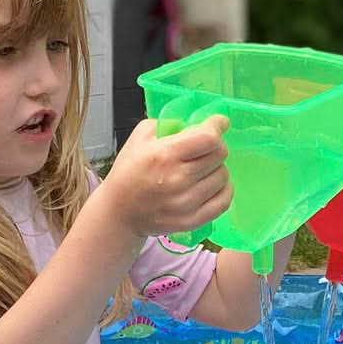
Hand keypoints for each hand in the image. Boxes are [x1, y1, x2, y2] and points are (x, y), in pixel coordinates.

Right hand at [100, 116, 232, 238]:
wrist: (119, 211)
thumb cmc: (129, 171)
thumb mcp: (139, 137)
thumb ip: (168, 125)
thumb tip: (196, 123)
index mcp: (165, 154)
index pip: (209, 138)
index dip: (217, 126)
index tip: (218, 124)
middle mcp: (178, 179)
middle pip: (219, 155)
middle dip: (215, 147)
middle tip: (205, 149)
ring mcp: (186, 203)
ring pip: (223, 177)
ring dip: (216, 169)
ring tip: (202, 170)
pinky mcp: (191, 220)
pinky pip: (223, 202)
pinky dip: (223, 190)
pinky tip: (212, 186)